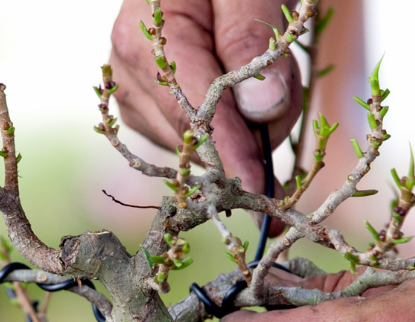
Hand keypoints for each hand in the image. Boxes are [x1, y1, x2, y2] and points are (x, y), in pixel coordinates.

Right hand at [109, 0, 301, 235]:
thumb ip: (250, 40)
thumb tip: (260, 108)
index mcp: (144, 40)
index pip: (193, 112)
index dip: (230, 153)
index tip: (259, 188)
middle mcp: (128, 74)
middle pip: (196, 136)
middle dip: (252, 128)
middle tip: (287, 81)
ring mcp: (134, 96)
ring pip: (197, 146)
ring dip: (245, 126)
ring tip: (261, 72)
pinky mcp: (147, 112)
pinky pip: (195, 141)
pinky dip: (230, 127)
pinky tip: (237, 90)